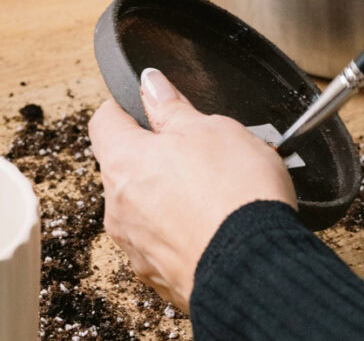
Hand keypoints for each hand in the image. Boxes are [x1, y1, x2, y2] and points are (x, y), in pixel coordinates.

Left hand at [88, 66, 296, 312]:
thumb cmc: (235, 197)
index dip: (127, 108)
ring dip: (168, 197)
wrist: (259, 273)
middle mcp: (118, 206)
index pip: (104, 120)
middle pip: (124, 166)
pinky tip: (214, 227)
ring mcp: (136, 247)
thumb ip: (172, 107)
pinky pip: (163, 244)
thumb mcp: (210, 129)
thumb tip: (151, 84)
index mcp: (123, 160)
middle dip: (155, 156)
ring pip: (144, 208)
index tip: (151, 107)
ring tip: (214, 194)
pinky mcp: (159, 279)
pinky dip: (182, 233)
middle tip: (196, 152)